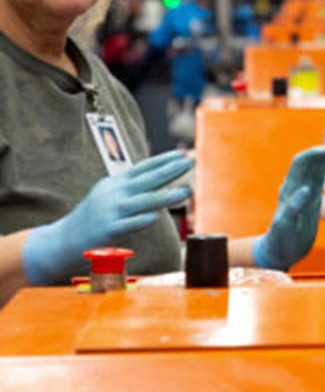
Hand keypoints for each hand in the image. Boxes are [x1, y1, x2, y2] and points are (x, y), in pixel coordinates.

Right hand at [22, 150, 192, 284]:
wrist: (66, 237)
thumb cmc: (96, 215)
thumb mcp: (111, 193)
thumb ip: (133, 185)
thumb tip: (159, 176)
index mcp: (116, 183)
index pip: (143, 168)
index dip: (163, 160)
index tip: (182, 154)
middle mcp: (114, 193)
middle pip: (147, 180)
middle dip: (170, 171)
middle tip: (191, 162)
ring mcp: (111, 211)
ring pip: (143, 201)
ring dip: (166, 196)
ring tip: (187, 191)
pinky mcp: (108, 229)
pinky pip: (128, 224)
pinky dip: (141, 219)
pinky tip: (156, 216)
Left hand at [252, 146, 324, 270]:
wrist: (280, 252)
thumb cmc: (280, 241)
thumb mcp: (285, 226)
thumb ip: (294, 206)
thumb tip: (306, 189)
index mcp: (290, 189)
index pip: (301, 162)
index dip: (316, 154)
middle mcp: (296, 186)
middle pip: (310, 160)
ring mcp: (304, 191)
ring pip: (315, 167)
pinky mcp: (311, 198)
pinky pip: (319, 177)